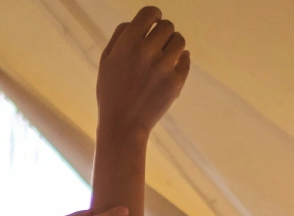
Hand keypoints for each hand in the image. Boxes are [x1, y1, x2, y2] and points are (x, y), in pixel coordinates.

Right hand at [96, 6, 189, 137]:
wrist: (123, 125)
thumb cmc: (112, 91)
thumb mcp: (106, 60)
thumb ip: (121, 35)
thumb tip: (144, 21)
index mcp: (127, 44)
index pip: (149, 13)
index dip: (153, 15)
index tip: (154, 22)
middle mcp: (147, 52)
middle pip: (167, 26)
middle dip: (163, 32)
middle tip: (158, 44)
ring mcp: (163, 68)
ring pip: (179, 41)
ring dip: (173, 45)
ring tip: (165, 55)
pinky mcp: (176, 82)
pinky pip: (186, 61)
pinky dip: (181, 61)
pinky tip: (172, 65)